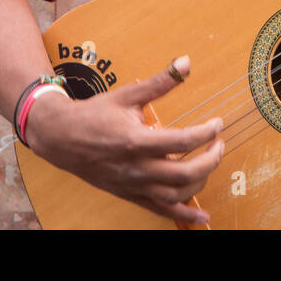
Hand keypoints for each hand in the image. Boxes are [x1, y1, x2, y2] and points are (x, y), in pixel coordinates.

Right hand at [25, 56, 224, 224]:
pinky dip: (184, 216)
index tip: (218, 124)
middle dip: (210, 160)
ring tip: (210, 163)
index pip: (182, 141)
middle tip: (219, 144)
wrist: (61, 138)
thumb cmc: (95, 115)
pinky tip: (202, 218)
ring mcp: (132, 185)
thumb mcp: (127, 94)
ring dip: (200, 182)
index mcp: (135, 141)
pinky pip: (160, 210)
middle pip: (183, 173)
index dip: (206, 133)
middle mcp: (135, 168)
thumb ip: (160, 82)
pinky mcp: (130, 195)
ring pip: (175, 195)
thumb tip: (186, 62)